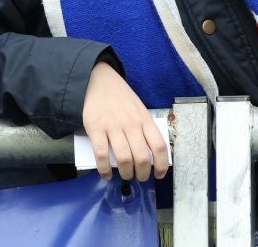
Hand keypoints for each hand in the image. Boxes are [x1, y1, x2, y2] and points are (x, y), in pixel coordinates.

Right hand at [81, 59, 168, 182]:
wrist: (98, 80)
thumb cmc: (120, 98)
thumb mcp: (138, 109)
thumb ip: (144, 128)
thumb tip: (149, 155)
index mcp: (144, 119)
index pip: (159, 146)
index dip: (162, 165)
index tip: (159, 174)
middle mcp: (131, 124)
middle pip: (142, 157)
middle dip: (142, 174)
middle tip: (139, 178)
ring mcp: (113, 126)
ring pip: (124, 159)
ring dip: (126, 174)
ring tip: (125, 176)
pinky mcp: (96, 128)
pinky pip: (101, 155)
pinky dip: (105, 170)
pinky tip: (106, 175)